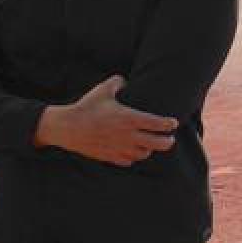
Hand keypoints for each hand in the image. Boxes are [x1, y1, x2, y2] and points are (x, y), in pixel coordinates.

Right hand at [34, 75, 177, 166]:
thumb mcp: (103, 89)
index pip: (156, 123)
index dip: (168, 124)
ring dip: (149, 150)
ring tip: (151, 145)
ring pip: (143, 154)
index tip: (173, 123)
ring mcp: (120, 148)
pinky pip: (128, 161)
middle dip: (167, 142)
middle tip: (170, 139)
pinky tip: (133, 152)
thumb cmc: (87, 107)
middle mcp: (128, 136)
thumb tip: (125, 80)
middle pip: (156, 144)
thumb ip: (118, 82)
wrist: (68, 128)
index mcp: (129, 118)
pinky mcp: (110, 157)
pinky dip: (134, 157)